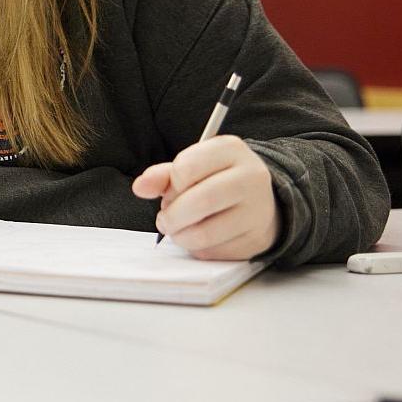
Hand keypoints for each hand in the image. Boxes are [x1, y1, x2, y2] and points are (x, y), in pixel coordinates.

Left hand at [132, 135, 279, 259]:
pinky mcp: (257, 239)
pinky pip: (216, 251)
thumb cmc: (217, 180)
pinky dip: (199, 249)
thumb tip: (140, 187)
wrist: (260, 201)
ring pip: (205, 233)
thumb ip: (163, 175)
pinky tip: (201, 238)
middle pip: (199, 201)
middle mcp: (251, 177)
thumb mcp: (192, 168)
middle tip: (165, 220)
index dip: (171, 184)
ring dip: (181, 236)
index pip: (187, 167)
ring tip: (179, 230)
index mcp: (231, 150)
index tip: (172, 191)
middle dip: (172, 216)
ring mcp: (258, 210)